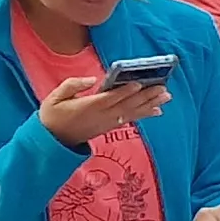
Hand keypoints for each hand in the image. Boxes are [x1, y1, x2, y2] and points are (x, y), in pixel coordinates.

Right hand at [39, 74, 168, 147]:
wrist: (52, 140)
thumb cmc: (53, 115)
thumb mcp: (54, 97)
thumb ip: (73, 85)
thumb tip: (92, 79)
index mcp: (87, 107)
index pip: (109, 98)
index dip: (125, 92)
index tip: (139, 83)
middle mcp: (100, 116)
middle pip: (126, 105)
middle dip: (146, 96)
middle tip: (163, 88)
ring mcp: (106, 123)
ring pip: (132, 112)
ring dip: (150, 104)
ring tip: (166, 97)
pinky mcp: (109, 127)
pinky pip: (129, 119)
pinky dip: (144, 114)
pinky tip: (157, 110)